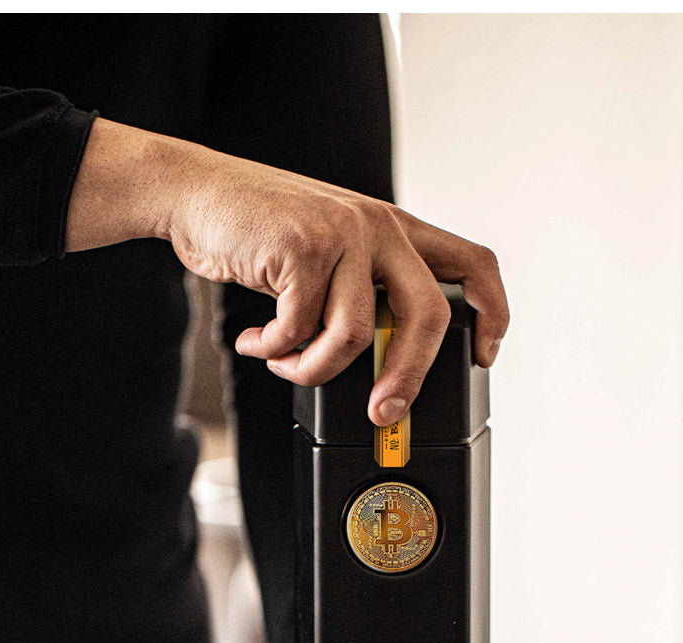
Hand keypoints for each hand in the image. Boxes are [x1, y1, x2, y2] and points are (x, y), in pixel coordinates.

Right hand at [66, 118, 508, 424]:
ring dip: (314, 368)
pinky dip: (276, 351)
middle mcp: (378, 226)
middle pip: (429, 315)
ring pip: (355, 334)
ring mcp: (343, 234)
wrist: (191, 191)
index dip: (491, 314)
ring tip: (285, 364)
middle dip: (408, 377)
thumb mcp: (329, 252)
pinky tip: (259, 343)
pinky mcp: (302, 248)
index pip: (474, 264)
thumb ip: (362, 292)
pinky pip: (302, 330)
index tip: (484, 355)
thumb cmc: (259, 231)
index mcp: (395, 228)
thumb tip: (384, 367)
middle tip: (383, 412)